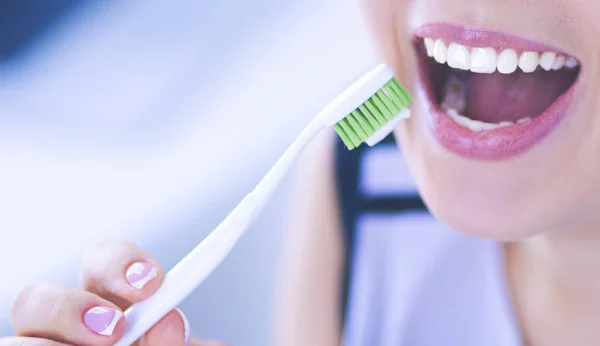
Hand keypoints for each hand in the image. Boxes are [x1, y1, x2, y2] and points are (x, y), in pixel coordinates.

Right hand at [2, 241, 226, 345]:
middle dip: (70, 308)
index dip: (121, 264)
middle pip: (36, 298)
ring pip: (15, 344)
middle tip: (113, 331)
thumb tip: (170, 322)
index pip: (103, 264)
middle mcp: (71, 329)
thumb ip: (178, 342)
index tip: (152, 282)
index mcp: (114, 306)